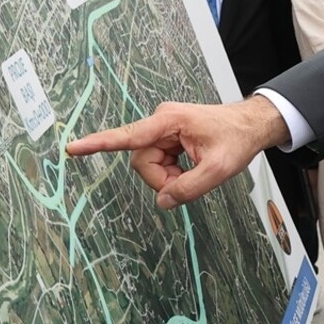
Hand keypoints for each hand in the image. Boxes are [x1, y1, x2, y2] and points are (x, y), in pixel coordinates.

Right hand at [66, 96, 289, 208]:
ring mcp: (162, 129)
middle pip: (142, 161)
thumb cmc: (237, 139)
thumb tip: (163, 202)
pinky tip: (190, 166)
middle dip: (162, 178)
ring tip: (194, 169)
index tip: (73, 148)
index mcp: (169, 121)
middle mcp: (161, 121)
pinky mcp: (166, 137)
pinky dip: (173, 172)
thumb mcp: (219, 169)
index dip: (98, 144)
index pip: (128, 136)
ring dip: (169, 176)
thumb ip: (189, 188)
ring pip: (149, 165)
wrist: (250, 125)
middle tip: (190, 179)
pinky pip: (158, 162)